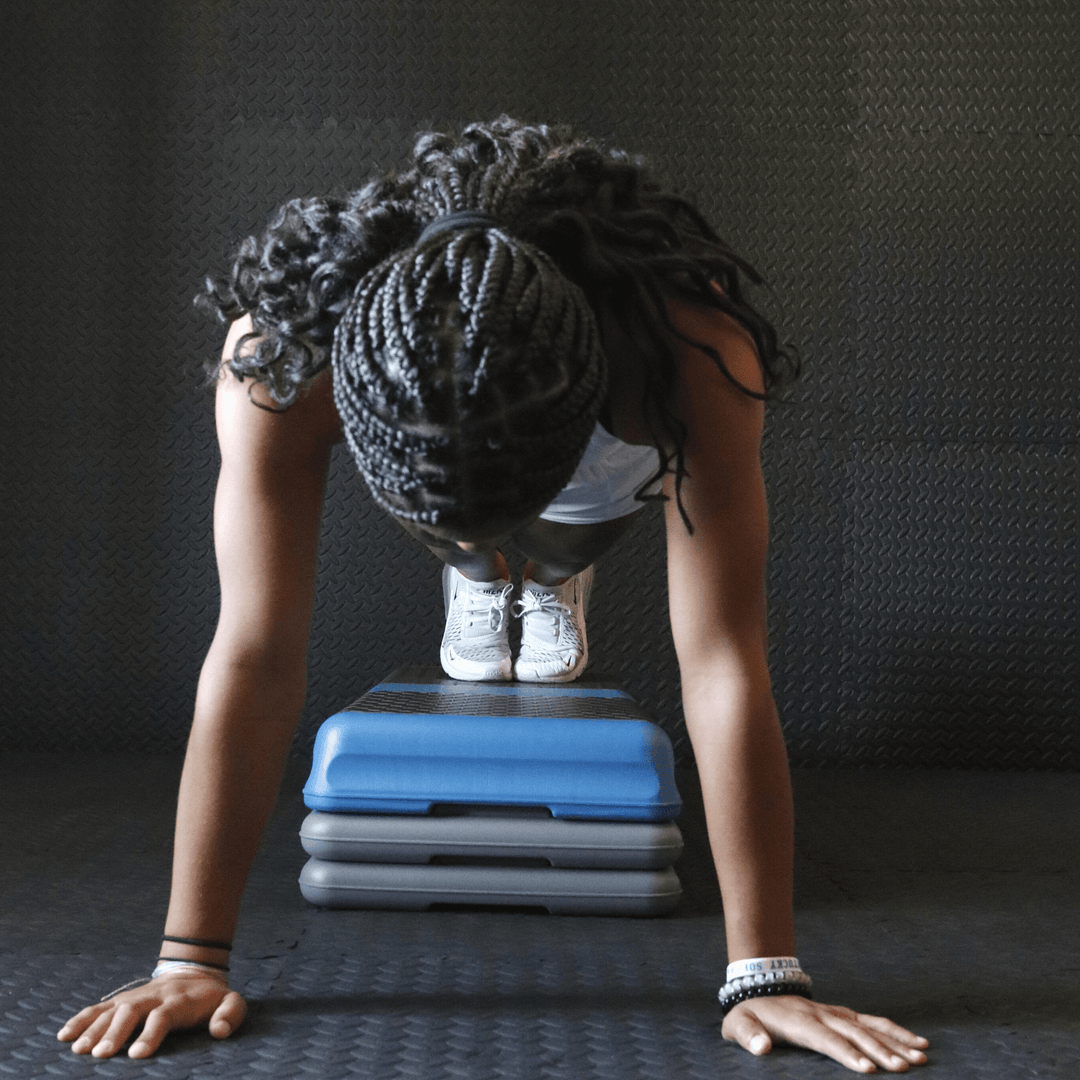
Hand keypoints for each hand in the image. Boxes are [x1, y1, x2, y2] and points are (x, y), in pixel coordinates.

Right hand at [57, 970, 246, 1058]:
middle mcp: (152, 997)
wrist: (194, 971)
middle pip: (131, 1012)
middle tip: (101, 1055)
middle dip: (115, 1033)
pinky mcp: (121, 1001)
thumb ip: (230, 1014)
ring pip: (111, 1011)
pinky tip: (64, 1035)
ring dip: (94, 1029)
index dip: (151, 1034)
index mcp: (179, 1001)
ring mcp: (134, 998)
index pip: (163, 1016)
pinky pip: (98, 1008)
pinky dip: (81, 1020)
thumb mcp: (231, 1002)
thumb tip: (219, 1031)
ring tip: (78, 1050)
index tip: (138, 1055)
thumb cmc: (211, 998)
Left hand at [722, 994, 928, 1072]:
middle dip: (879, 1050)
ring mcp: (834, 1012)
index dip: (845, 1052)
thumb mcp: (737, 1025)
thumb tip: (761, 1049)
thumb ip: (747, 1036)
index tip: (867, 1069)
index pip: (825, 1038)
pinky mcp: (842, 1014)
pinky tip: (916, 1042)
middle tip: (903, 1068)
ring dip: (894, 1041)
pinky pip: (872, 1021)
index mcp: (798, 1021)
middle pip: (854, 1033)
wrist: (757, 987)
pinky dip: (894, 1030)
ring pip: (869, 1026)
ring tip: (920, 1057)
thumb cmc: (748, 1015)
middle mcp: (821, 1014)